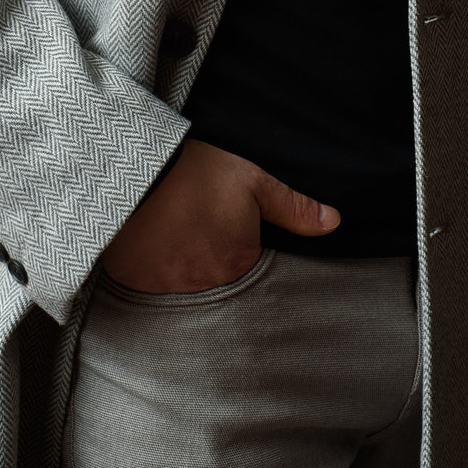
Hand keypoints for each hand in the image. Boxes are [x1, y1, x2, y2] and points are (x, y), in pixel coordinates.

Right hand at [99, 138, 339, 293]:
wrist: (133, 173)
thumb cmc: (196, 172)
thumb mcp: (251, 180)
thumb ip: (293, 206)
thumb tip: (334, 222)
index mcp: (242, 262)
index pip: (257, 273)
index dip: (248, 254)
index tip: (232, 237)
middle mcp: (212, 287)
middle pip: (226, 288)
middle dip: (219, 269)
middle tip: (205, 238)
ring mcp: (174, 292)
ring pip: (193, 293)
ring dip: (190, 275)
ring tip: (182, 244)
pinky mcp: (141, 291)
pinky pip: (159, 296)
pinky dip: (160, 280)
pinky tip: (158, 256)